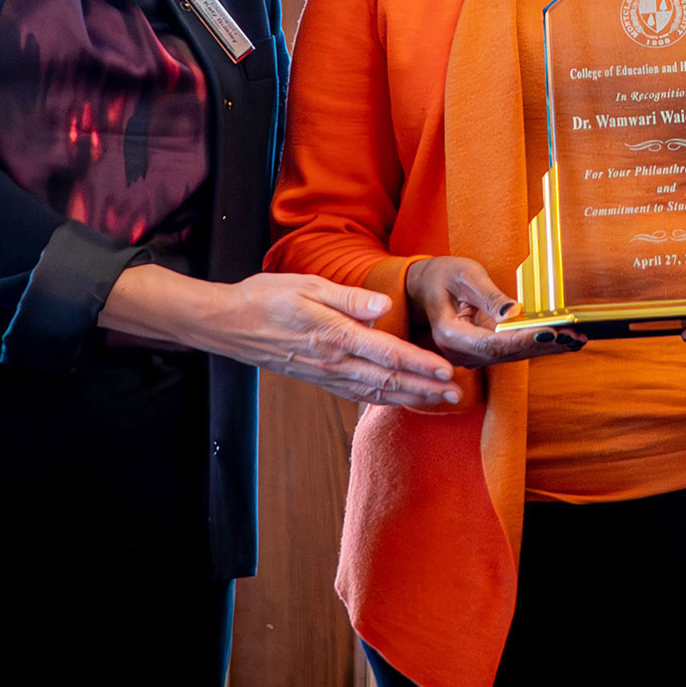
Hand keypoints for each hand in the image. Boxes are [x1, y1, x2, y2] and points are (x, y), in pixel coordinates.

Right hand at [100, 265, 459, 407]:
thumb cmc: (265, 297)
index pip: (387, 354)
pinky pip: (357, 393)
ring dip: (410, 397)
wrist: (228, 325)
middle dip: (425, 389)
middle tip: (457, 395)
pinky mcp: (318, 378)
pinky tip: (399, 399)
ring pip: (375, 391)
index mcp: (334, 335)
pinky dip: (383, 399)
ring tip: (439, 401)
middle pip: (388, 380)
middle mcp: (333, 361)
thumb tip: (383, 306)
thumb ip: (348, 297)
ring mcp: (325, 374)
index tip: (447, 370)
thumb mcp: (305, 284)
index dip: (420, 364)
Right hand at [406, 256, 579, 366]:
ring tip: (577, 338)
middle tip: (574, 336)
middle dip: (544, 345)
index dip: (522, 339)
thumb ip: (488, 294)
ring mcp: (473, 355)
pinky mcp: (485, 351)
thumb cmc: (441, 276)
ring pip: (515, 355)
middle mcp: (462, 352)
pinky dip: (539, 343)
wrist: (423, 288)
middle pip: (509, 354)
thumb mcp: (463, 275)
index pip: (492, 344)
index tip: (548, 332)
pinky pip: (514, 349)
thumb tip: (514, 312)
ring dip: (547, 347)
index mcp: (451, 335)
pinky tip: (565, 340)